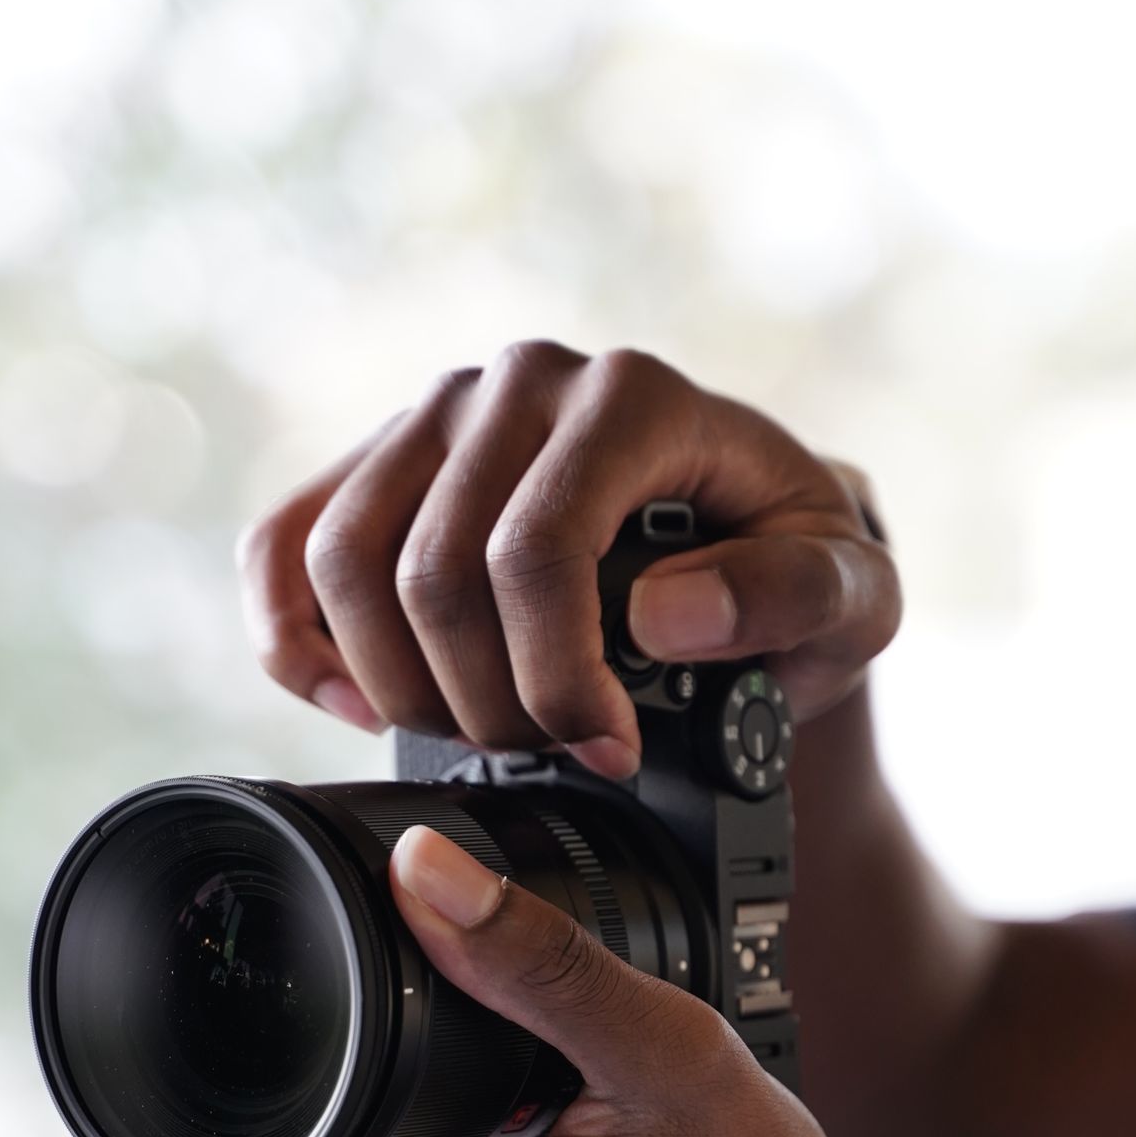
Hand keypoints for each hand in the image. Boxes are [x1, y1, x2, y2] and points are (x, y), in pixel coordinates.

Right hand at [236, 343, 899, 778]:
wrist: (746, 532)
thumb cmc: (794, 567)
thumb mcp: (852, 596)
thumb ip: (792, 597)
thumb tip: (665, 614)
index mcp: (634, 398)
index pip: (535, 549)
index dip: (553, 680)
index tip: (607, 752)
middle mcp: (522, 381)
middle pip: (432, 570)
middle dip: (484, 704)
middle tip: (549, 755)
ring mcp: (437, 413)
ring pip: (345, 564)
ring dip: (400, 686)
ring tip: (483, 734)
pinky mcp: (378, 458)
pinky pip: (283, 546)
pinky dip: (297, 642)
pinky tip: (359, 704)